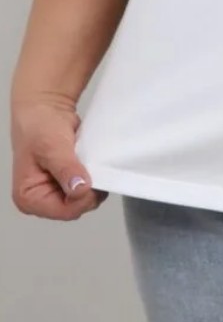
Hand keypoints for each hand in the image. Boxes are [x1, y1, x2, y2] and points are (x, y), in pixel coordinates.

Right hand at [10, 94, 108, 220]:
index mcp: (29, 198)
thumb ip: (66, 169)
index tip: (92, 178)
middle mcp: (42, 201)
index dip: (83, 198)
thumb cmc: (39, 125)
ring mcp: (56, 193)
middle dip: (89, 189)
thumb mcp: (52, 146)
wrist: (46, 109)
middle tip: (90, 165)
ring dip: (94, 182)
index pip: (65, 212)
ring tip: (87, 161)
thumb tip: (79, 188)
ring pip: (86, 199)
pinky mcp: (69, 184)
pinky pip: (90, 188)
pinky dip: (95, 176)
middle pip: (78, 207)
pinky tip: (90, 162)